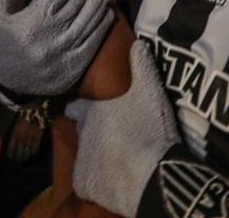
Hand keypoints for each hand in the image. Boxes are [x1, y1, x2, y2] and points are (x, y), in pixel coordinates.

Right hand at [0, 0, 113, 96]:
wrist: (10, 82)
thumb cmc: (7, 44)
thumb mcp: (1, 18)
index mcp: (34, 19)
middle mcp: (53, 32)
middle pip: (78, 0)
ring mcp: (67, 48)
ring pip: (90, 17)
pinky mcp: (77, 63)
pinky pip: (95, 38)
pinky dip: (103, 23)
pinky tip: (108, 11)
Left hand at [6, 109, 44, 162]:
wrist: (38, 108)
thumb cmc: (26, 112)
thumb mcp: (18, 120)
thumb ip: (15, 130)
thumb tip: (13, 139)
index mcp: (16, 130)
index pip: (12, 144)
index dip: (11, 152)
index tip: (10, 157)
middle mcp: (23, 135)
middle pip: (20, 149)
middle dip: (19, 156)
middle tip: (18, 161)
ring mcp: (31, 136)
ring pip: (28, 149)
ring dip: (27, 156)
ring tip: (25, 160)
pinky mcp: (39, 136)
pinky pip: (36, 146)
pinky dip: (34, 151)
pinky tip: (33, 154)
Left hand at [70, 41, 181, 215]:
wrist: (151, 176)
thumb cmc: (149, 130)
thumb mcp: (150, 93)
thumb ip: (141, 68)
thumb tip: (136, 44)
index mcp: (91, 111)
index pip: (77, 106)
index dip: (85, 106)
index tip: (94, 106)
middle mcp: (81, 134)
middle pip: (80, 130)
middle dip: (90, 129)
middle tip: (108, 131)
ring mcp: (82, 161)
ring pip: (84, 154)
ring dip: (94, 153)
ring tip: (113, 154)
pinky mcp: (86, 185)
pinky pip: (87, 179)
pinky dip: (96, 177)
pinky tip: (112, 175)